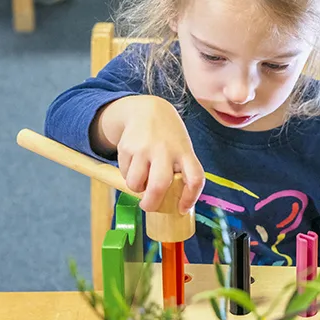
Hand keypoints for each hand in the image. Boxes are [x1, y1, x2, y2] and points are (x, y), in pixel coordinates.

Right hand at [98, 96, 205, 213]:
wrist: (147, 110)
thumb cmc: (168, 137)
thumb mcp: (182, 148)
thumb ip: (181, 170)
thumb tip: (175, 205)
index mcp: (184, 152)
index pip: (195, 178)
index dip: (190, 198)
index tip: (182, 209)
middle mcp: (165, 150)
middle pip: (159, 186)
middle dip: (151, 204)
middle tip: (149, 206)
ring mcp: (144, 148)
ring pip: (136, 183)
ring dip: (137, 188)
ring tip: (141, 179)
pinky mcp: (126, 147)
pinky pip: (125, 173)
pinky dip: (128, 174)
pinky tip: (134, 163)